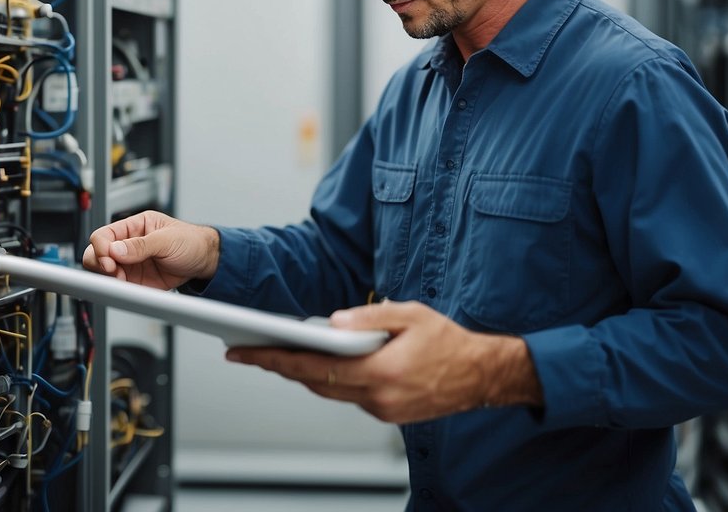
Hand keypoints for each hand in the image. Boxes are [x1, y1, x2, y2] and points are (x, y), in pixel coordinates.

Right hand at [82, 210, 219, 290]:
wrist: (206, 262)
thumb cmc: (191, 241)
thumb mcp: (167, 239)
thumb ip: (141, 245)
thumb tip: (116, 250)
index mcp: (134, 226)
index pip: (105, 234)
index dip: (102, 247)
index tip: (108, 258)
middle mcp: (128, 244)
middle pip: (97, 253)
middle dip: (100, 263)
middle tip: (112, 270)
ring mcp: (131, 264)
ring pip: (104, 272)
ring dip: (108, 278)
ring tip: (123, 279)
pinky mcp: (137, 281)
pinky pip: (120, 286)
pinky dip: (119, 289)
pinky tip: (128, 288)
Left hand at [225, 301, 541, 423]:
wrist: (482, 375)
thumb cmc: (448, 341)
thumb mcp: (410, 314)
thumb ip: (370, 317)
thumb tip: (332, 322)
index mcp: (381, 372)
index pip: (314, 368)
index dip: (275, 360)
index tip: (246, 352)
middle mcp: (378, 398)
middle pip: (314, 384)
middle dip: (278, 366)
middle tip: (246, 351)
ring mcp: (383, 410)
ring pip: (329, 392)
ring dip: (301, 375)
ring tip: (272, 354)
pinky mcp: (387, 414)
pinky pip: (347, 396)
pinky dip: (328, 381)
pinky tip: (315, 364)